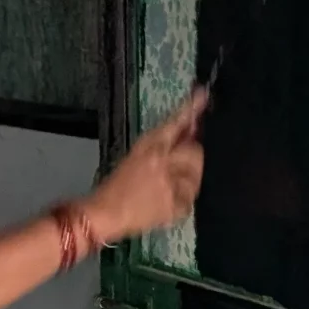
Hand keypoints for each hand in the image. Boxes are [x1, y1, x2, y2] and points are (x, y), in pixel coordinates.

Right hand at [84, 90, 206, 242]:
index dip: (191, 109)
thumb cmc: (117, 184)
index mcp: (149, 146)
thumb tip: (189, 129)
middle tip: (181, 167)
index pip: (175, 123)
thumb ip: (163, 143)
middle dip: (194, 157)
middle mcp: (163, 162)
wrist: (105, 213)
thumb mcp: (136, 156)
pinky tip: (168, 202)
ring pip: (197, 176)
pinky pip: (191, 198)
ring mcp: (171, 184)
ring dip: (189, 180)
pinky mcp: (175, 205)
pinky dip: (184, 200)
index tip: (203, 95)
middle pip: (195, 152)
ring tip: (169, 188)